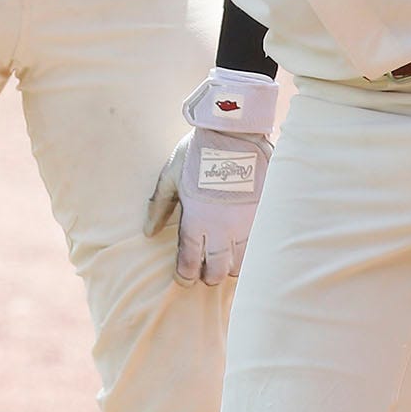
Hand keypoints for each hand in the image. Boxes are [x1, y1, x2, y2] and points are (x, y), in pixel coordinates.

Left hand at [144, 67, 277, 284]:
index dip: (185, 275)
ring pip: (240, 264)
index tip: (182, 279)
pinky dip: (250, 255)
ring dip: (230, 267)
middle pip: (215, 269)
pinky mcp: (262, 217)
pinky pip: (257, 248)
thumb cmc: (198, 152)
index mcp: (196, 220)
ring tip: (224, 264)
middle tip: (203, 274)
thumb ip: (159, 206)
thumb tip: (148, 232)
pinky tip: (244, 252)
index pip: (189, 261)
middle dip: (208, 276)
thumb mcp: (171, 175)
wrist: (235, 132)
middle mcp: (221, 228)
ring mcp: (245, 224)